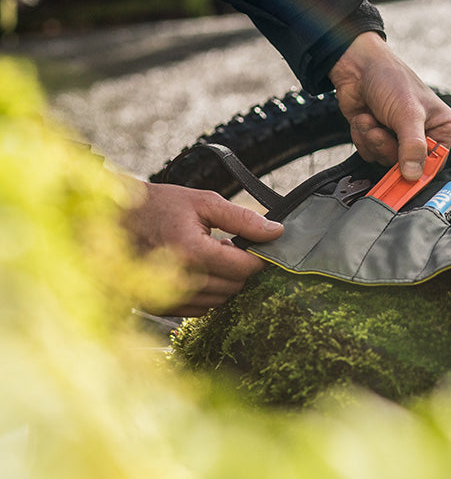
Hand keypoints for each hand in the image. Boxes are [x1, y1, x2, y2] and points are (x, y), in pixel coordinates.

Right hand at [124, 181, 283, 315]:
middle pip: (235, 286)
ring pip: (221, 300)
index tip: (257, 246)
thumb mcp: (204, 202)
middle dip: (239, 267)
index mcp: (192, 252)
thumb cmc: (159, 206)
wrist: (113, 220)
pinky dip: (207, 291)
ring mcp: (168, 297)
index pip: (244, 268)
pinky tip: (196, 269)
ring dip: (223, 280)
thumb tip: (276, 232)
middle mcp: (180, 280)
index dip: (258, 257)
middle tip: (226, 245)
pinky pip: (201, 308)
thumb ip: (243, 218)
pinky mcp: (161, 307)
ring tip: (208, 255)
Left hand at [329, 31, 450, 179]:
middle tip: (380, 129)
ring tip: (371, 118)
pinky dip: (362, 137)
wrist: (357, 66)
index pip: (434, 164)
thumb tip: (414, 175)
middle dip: (386, 147)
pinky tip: (365, 118)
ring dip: (371, 139)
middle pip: (406, 165)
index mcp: (440, 127)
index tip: (402, 175)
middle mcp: (421, 134)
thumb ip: (413, 146)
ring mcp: (397, 136)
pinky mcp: (377, 136)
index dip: (417, 171)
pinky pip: (369, 153)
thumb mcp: (407, 113)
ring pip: (383, 159)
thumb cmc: (390, 79)